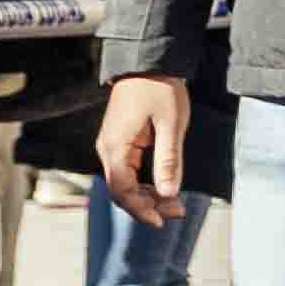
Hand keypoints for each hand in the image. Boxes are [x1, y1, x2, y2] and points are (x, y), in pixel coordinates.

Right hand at [97, 74, 190, 225]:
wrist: (147, 63)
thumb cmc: (160, 89)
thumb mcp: (172, 124)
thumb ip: (169, 159)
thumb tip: (169, 193)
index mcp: (116, 147)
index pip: (122, 191)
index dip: (141, 209)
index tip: (162, 221)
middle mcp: (107, 149)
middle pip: (121, 191)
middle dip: (147, 206)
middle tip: (177, 213)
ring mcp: (111, 146)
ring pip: (124, 182)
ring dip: (146, 196)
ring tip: (175, 204)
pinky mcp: (119, 142)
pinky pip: (127, 171)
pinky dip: (143, 183)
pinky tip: (163, 187)